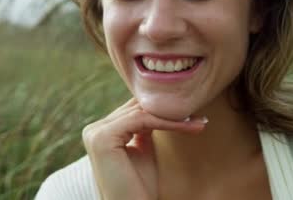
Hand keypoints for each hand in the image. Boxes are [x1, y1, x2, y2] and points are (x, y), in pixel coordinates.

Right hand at [82, 98, 206, 199]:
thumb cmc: (140, 188)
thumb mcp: (144, 149)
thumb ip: (146, 127)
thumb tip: (162, 104)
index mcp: (100, 131)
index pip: (133, 110)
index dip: (162, 109)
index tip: (192, 113)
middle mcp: (94, 129)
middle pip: (136, 109)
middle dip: (169, 111)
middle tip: (198, 114)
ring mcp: (95, 133)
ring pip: (141, 113)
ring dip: (173, 115)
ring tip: (198, 120)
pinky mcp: (103, 138)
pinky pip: (141, 120)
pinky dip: (167, 122)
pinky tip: (188, 126)